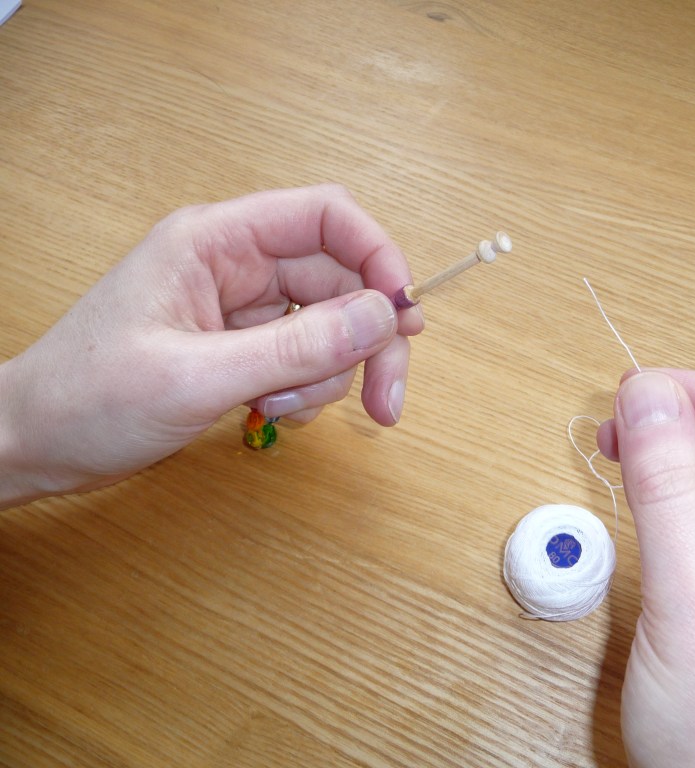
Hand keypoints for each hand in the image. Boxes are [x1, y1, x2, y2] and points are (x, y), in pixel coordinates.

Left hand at [0, 184, 422, 507]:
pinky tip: (264, 413)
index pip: (326, 217)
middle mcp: (236, 265)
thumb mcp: (195, 377)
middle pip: (342, 281)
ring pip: (331, 326)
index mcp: (216, 241)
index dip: (378, 256)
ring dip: (329, 376)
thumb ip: (295, 347)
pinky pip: (306, 358)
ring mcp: (242, 307)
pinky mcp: (243, 346)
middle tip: (387, 401)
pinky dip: (307, 391)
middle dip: (369, 341)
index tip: (405, 316)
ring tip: (277, 410)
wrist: (33, 444)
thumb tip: (383, 317)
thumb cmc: (88, 399)